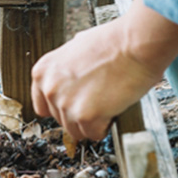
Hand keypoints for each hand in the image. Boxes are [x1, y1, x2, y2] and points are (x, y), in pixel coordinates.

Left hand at [31, 0, 177, 140]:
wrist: (135, 44)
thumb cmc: (113, 42)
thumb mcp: (76, 49)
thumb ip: (66, 69)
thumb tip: (70, 79)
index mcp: (43, 71)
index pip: (42, 106)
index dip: (61, 108)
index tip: (73, 106)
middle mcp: (50, 88)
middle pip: (60, 120)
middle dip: (79, 114)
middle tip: (97, 100)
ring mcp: (66, 103)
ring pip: (76, 131)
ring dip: (92, 123)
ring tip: (106, 104)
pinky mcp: (85, 116)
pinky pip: (93, 134)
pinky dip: (104, 127)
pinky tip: (112, 110)